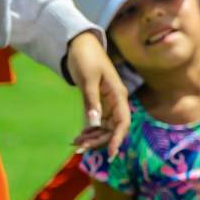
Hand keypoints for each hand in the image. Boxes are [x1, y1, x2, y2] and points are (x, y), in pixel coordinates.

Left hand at [65, 32, 129, 157]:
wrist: (80, 45)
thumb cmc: (87, 59)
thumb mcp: (88, 80)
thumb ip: (92, 102)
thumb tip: (95, 124)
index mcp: (118, 95)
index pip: (123, 122)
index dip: (118, 139)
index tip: (111, 154)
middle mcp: (116, 102)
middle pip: (113, 128)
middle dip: (100, 140)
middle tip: (80, 149)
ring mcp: (108, 103)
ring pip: (105, 127)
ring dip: (93, 137)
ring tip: (76, 144)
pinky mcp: (98, 102)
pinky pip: (97, 121)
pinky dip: (89, 130)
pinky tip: (79, 136)